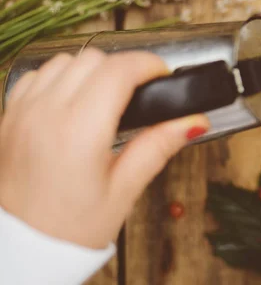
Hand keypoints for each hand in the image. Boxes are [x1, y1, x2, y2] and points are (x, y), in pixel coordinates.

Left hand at [0, 49, 208, 248]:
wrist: (21, 250)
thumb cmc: (71, 228)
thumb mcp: (124, 190)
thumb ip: (158, 146)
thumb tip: (194, 121)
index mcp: (79, 131)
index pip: (118, 70)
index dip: (148, 64)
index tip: (163, 76)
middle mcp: (46, 114)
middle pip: (93, 59)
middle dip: (123, 67)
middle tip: (141, 92)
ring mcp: (22, 113)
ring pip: (64, 61)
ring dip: (91, 70)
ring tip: (107, 97)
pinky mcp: (8, 118)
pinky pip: (37, 76)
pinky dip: (60, 77)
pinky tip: (73, 101)